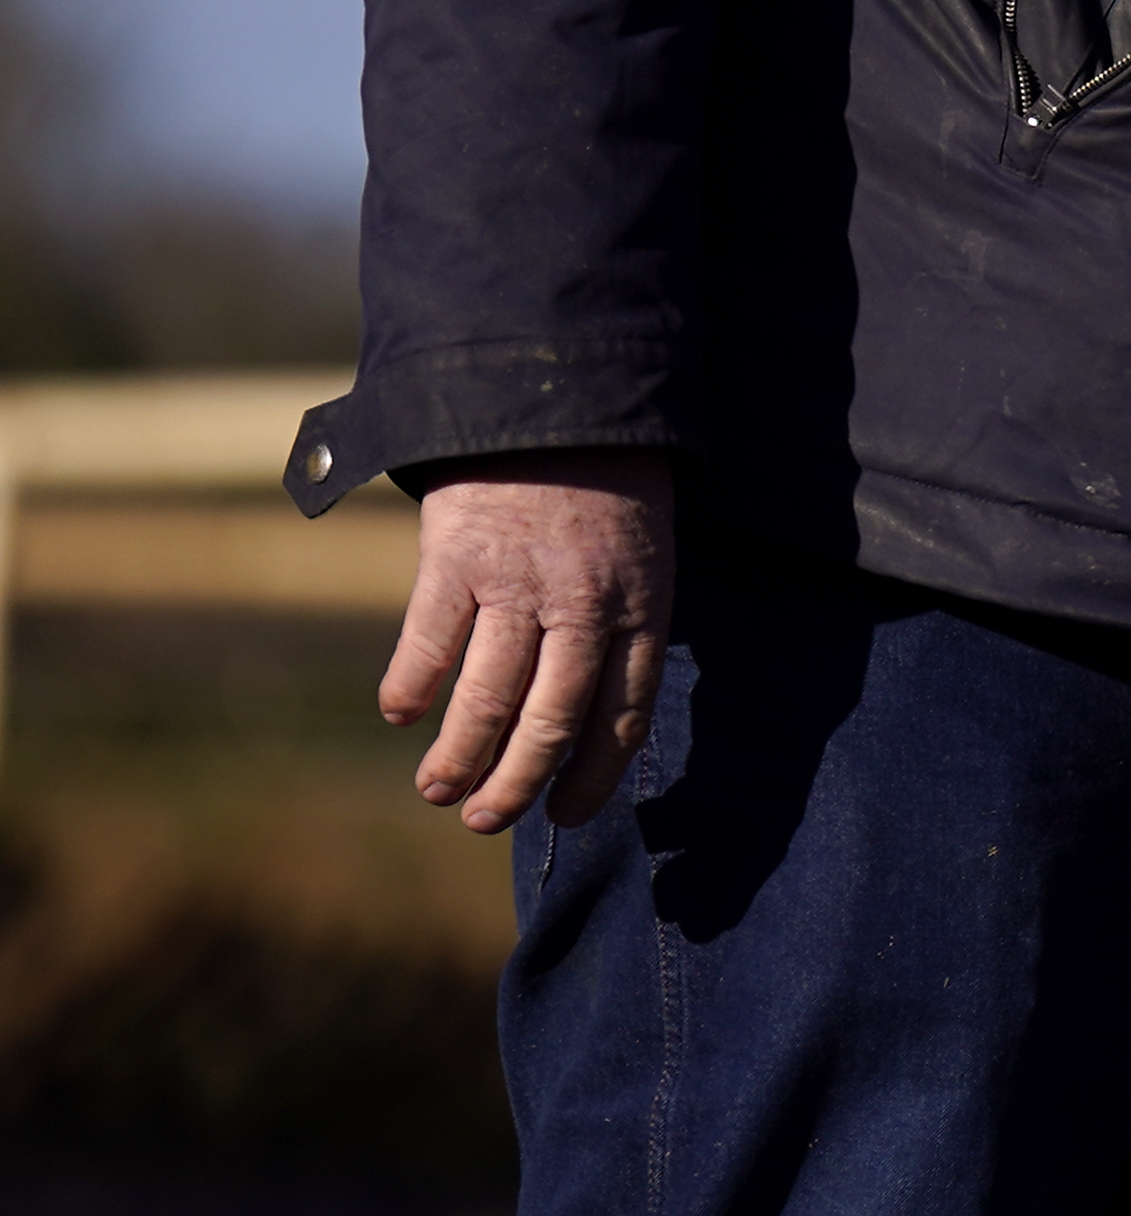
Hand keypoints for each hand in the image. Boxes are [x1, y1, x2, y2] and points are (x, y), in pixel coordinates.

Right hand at [381, 453, 678, 835]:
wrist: (557, 393)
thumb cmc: (609, 485)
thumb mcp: (643, 553)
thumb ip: (618, 626)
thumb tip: (586, 715)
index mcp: (642, 606)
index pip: (623, 716)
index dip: (593, 776)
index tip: (568, 817)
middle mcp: (585, 604)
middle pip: (552, 721)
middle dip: (517, 785)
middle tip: (486, 821)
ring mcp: (519, 582)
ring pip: (488, 697)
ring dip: (458, 756)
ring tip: (438, 790)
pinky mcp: (458, 557)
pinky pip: (429, 643)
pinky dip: (410, 688)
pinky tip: (401, 713)